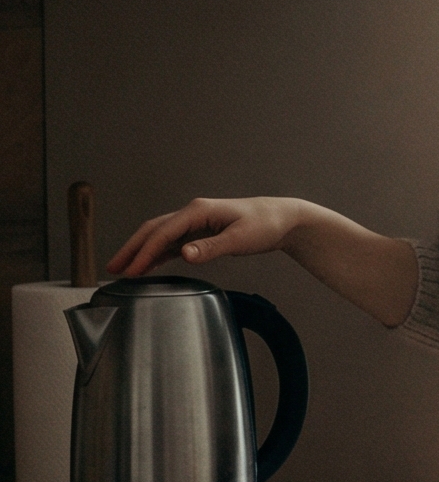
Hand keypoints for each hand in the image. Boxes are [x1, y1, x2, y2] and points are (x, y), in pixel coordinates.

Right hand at [110, 196, 306, 277]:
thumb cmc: (265, 225)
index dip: (144, 252)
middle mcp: (192, 214)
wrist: (282, 218)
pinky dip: (158, 253)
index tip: (130, 270)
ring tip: (123, 269)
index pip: (163, 232)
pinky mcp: (201, 232)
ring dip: (141, 251)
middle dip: (132, 249)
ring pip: (160, 236)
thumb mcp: (240, 238)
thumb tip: (184, 254)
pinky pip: (173, 242)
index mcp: (198, 212)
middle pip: (153, 230)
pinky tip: (149, 265)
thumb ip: (211, 247)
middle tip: (113, 268)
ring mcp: (196, 222)